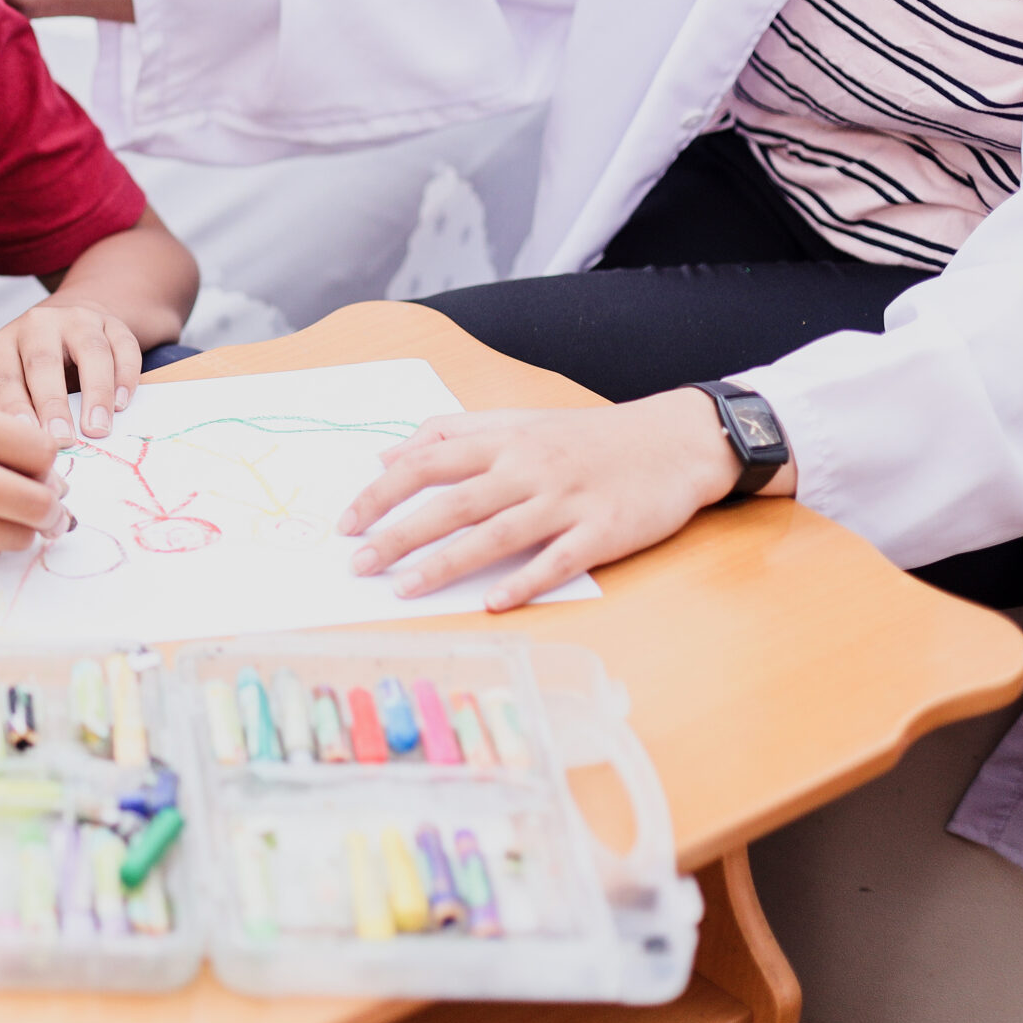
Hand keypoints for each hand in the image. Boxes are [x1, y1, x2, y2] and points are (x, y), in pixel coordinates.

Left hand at [0, 295, 143, 445]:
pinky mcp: (111, 323)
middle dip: (53, 404)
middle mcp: (36, 325)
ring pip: (90, 350)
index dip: (15, 408)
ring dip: (96, 392)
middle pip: (44, 361)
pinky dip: (125, 376)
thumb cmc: (27, 376)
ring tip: (97, 429)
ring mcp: (76, 319)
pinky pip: (123, 346)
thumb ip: (2, 418)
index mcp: (1, 346)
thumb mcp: (4, 392)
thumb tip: (9, 457)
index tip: (28, 437)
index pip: (4, 378)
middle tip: (62, 440)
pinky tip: (121, 404)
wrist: (61, 331)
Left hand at [336, 390, 747, 609]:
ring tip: (403, 588)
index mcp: (504, 440)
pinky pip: (557, 560)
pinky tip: (491, 603)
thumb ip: (451, 433)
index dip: (382, 493)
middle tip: (358, 564)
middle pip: (452, 502)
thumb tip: (386, 456)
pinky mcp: (603, 531)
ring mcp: (567, 501)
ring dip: (445, 563)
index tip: (347, 522)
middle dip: (398, 534)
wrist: (675, 441)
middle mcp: (529, 468)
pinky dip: (524, 581)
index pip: (427, 463)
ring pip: (495, 534)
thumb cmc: (586, 437)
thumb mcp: (517, 419)